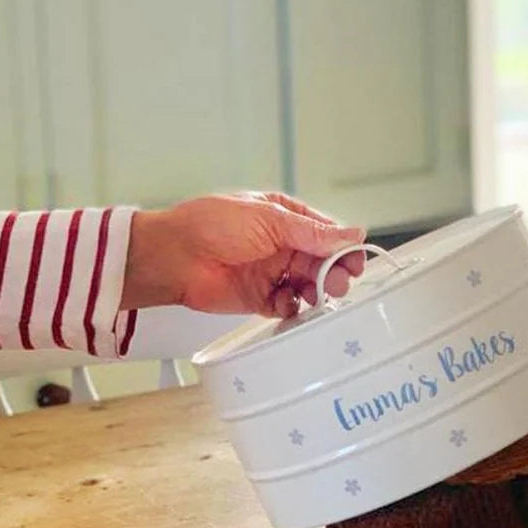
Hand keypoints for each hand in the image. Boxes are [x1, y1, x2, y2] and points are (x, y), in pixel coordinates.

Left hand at [121, 192, 365, 317]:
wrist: (173, 256)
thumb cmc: (212, 225)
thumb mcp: (269, 220)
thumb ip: (313, 233)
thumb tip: (352, 233)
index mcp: (286, 218)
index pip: (327, 234)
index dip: (343, 248)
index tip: (353, 261)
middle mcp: (283, 245)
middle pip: (322, 262)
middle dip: (333, 273)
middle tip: (336, 282)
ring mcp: (272, 272)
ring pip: (309, 286)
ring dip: (316, 292)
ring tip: (315, 296)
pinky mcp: (260, 298)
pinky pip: (288, 306)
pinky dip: (293, 308)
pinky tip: (290, 305)